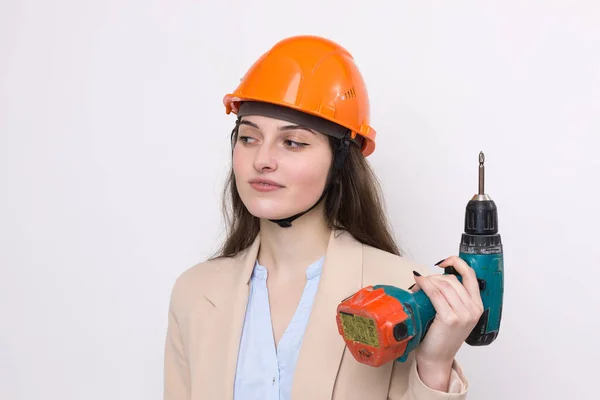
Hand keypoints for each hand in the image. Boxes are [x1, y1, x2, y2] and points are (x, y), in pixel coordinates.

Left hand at [410, 256, 483, 390]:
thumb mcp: (454, 314)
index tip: (444, 261)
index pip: (470, 275)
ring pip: (443, 284)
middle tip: (423, 283)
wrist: (437, 358)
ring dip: (428, 281)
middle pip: (451, 279)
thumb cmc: (442, 336)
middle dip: (434, 277)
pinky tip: (418, 282)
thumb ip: (452, 296)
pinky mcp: (450, 318)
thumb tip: (433, 277)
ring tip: (419, 287)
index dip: (457, 262)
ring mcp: (463, 314)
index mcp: (477, 306)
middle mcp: (473, 309)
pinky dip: (425, 284)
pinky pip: (435, 293)